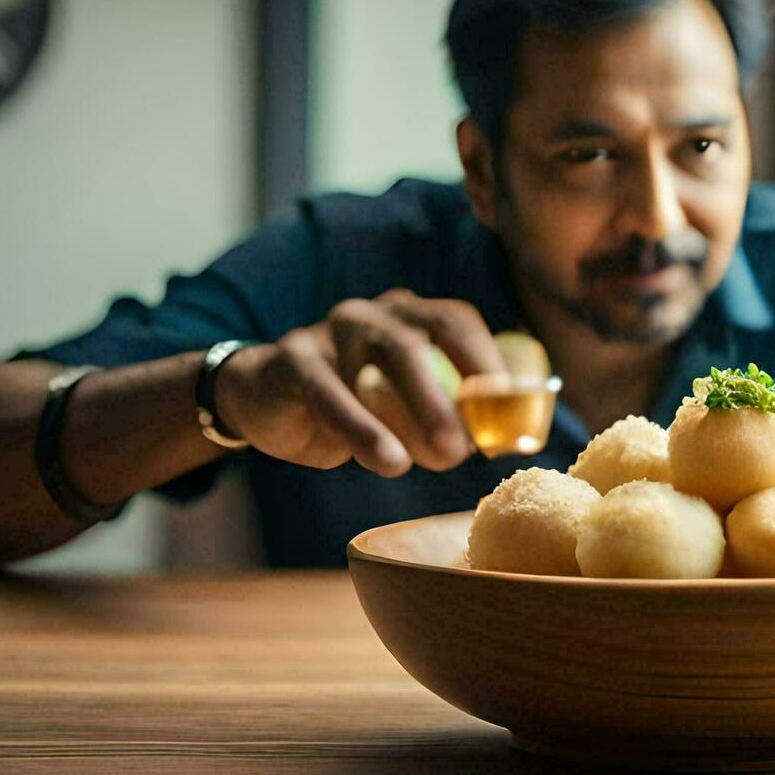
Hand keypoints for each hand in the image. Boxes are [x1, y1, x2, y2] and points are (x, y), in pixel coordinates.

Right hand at [212, 289, 504, 475]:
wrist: (265, 402)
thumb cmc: (354, 405)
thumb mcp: (403, 406)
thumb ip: (448, 412)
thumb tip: (506, 441)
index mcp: (409, 315)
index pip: (456, 321)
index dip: (487, 362)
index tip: (509, 414)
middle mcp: (374, 313)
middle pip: (421, 339)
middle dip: (451, 393)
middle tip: (466, 448)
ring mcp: (331, 331)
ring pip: (379, 362)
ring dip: (414, 413)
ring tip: (438, 461)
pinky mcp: (293, 359)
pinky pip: (329, 391)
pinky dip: (362, 428)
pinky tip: (387, 461)